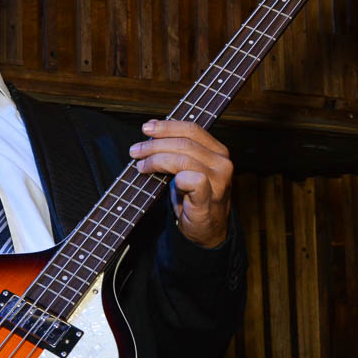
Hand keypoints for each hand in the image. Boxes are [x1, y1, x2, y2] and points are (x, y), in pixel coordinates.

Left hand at [129, 119, 232, 248]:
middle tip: (136, 151)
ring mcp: (218, 180)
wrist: (206, 230)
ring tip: (141, 166)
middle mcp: (222, 162)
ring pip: (183, 158)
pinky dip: (174, 177)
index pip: (192, 129)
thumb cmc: (193, 198)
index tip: (146, 128)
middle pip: (184, 142)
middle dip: (155, 144)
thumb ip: (176, 151)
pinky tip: (162, 182)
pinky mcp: (210, 197)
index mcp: (217, 150)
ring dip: (156, 159)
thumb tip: (151, 134)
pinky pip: (191, 179)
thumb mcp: (186, 169)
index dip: (167, 126)